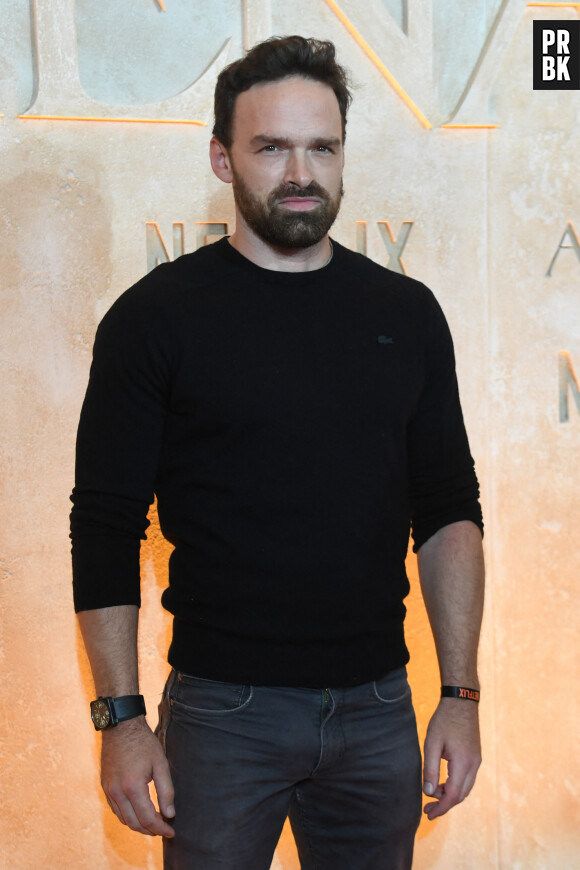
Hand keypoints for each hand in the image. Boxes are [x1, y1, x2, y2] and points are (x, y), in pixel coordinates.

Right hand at [100, 716, 174, 836]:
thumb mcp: (160, 763)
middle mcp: (117, 792)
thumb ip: (166, 790)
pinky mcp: (105, 787)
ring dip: (138, 825)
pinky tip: (138, 813)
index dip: (160, 828)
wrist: (120, 727)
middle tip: (164, 829)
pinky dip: (127, 816)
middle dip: (150, 830)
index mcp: (133, 787)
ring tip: (153, 824)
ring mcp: (109, 790)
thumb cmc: (143, 743)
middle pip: (134, 823)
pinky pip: (115, 810)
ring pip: (123, 819)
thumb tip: (169, 814)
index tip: (171, 832)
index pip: (147, 818)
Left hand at [422, 698, 480, 819]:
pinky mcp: (475, 756)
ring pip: (465, 788)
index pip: (454, 796)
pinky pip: (467, 779)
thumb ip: (430, 768)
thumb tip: (429, 792)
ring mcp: (476, 761)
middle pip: (461, 795)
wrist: (462, 701)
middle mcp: (474, 765)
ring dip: (450, 795)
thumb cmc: (445, 720)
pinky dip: (455, 786)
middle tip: (427, 808)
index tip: (429, 814)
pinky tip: (442, 783)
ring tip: (432, 795)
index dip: (441, 808)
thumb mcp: (432, 743)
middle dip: (445, 804)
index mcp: (463, 763)